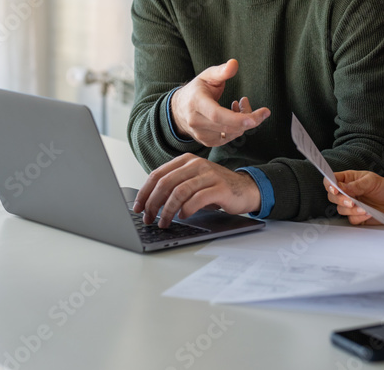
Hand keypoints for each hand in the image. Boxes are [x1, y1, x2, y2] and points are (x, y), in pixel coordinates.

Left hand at [132, 154, 261, 227]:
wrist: (245, 189)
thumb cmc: (215, 188)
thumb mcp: (193, 182)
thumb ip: (175, 186)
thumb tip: (149, 203)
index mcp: (186, 161)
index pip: (157, 174)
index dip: (145, 192)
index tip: (138, 207)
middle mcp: (196, 165)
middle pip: (165, 183)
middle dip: (153, 203)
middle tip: (148, 218)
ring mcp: (209, 175)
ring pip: (179, 192)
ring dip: (167, 210)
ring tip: (163, 222)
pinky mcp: (220, 188)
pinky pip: (197, 199)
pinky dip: (186, 210)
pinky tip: (183, 216)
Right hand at [171, 59, 269, 146]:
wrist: (179, 109)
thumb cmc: (196, 90)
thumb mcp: (207, 76)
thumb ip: (221, 71)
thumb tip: (234, 63)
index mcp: (196, 103)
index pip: (217, 115)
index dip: (238, 118)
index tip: (258, 116)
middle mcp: (196, 121)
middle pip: (229, 126)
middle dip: (250, 118)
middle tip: (253, 104)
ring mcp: (201, 134)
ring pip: (233, 133)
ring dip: (244, 121)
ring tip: (239, 105)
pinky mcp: (208, 142)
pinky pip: (230, 138)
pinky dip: (238, 128)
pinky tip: (234, 115)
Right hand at [324, 170, 383, 225]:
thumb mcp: (372, 181)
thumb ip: (356, 184)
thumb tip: (341, 187)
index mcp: (348, 179)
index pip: (331, 179)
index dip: (329, 184)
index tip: (335, 189)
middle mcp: (347, 192)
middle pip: (332, 196)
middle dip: (340, 200)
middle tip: (351, 201)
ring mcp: (351, 205)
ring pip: (340, 209)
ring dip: (352, 210)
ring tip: (365, 208)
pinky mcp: (356, 217)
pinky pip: (351, 219)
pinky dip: (359, 217)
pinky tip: (368, 213)